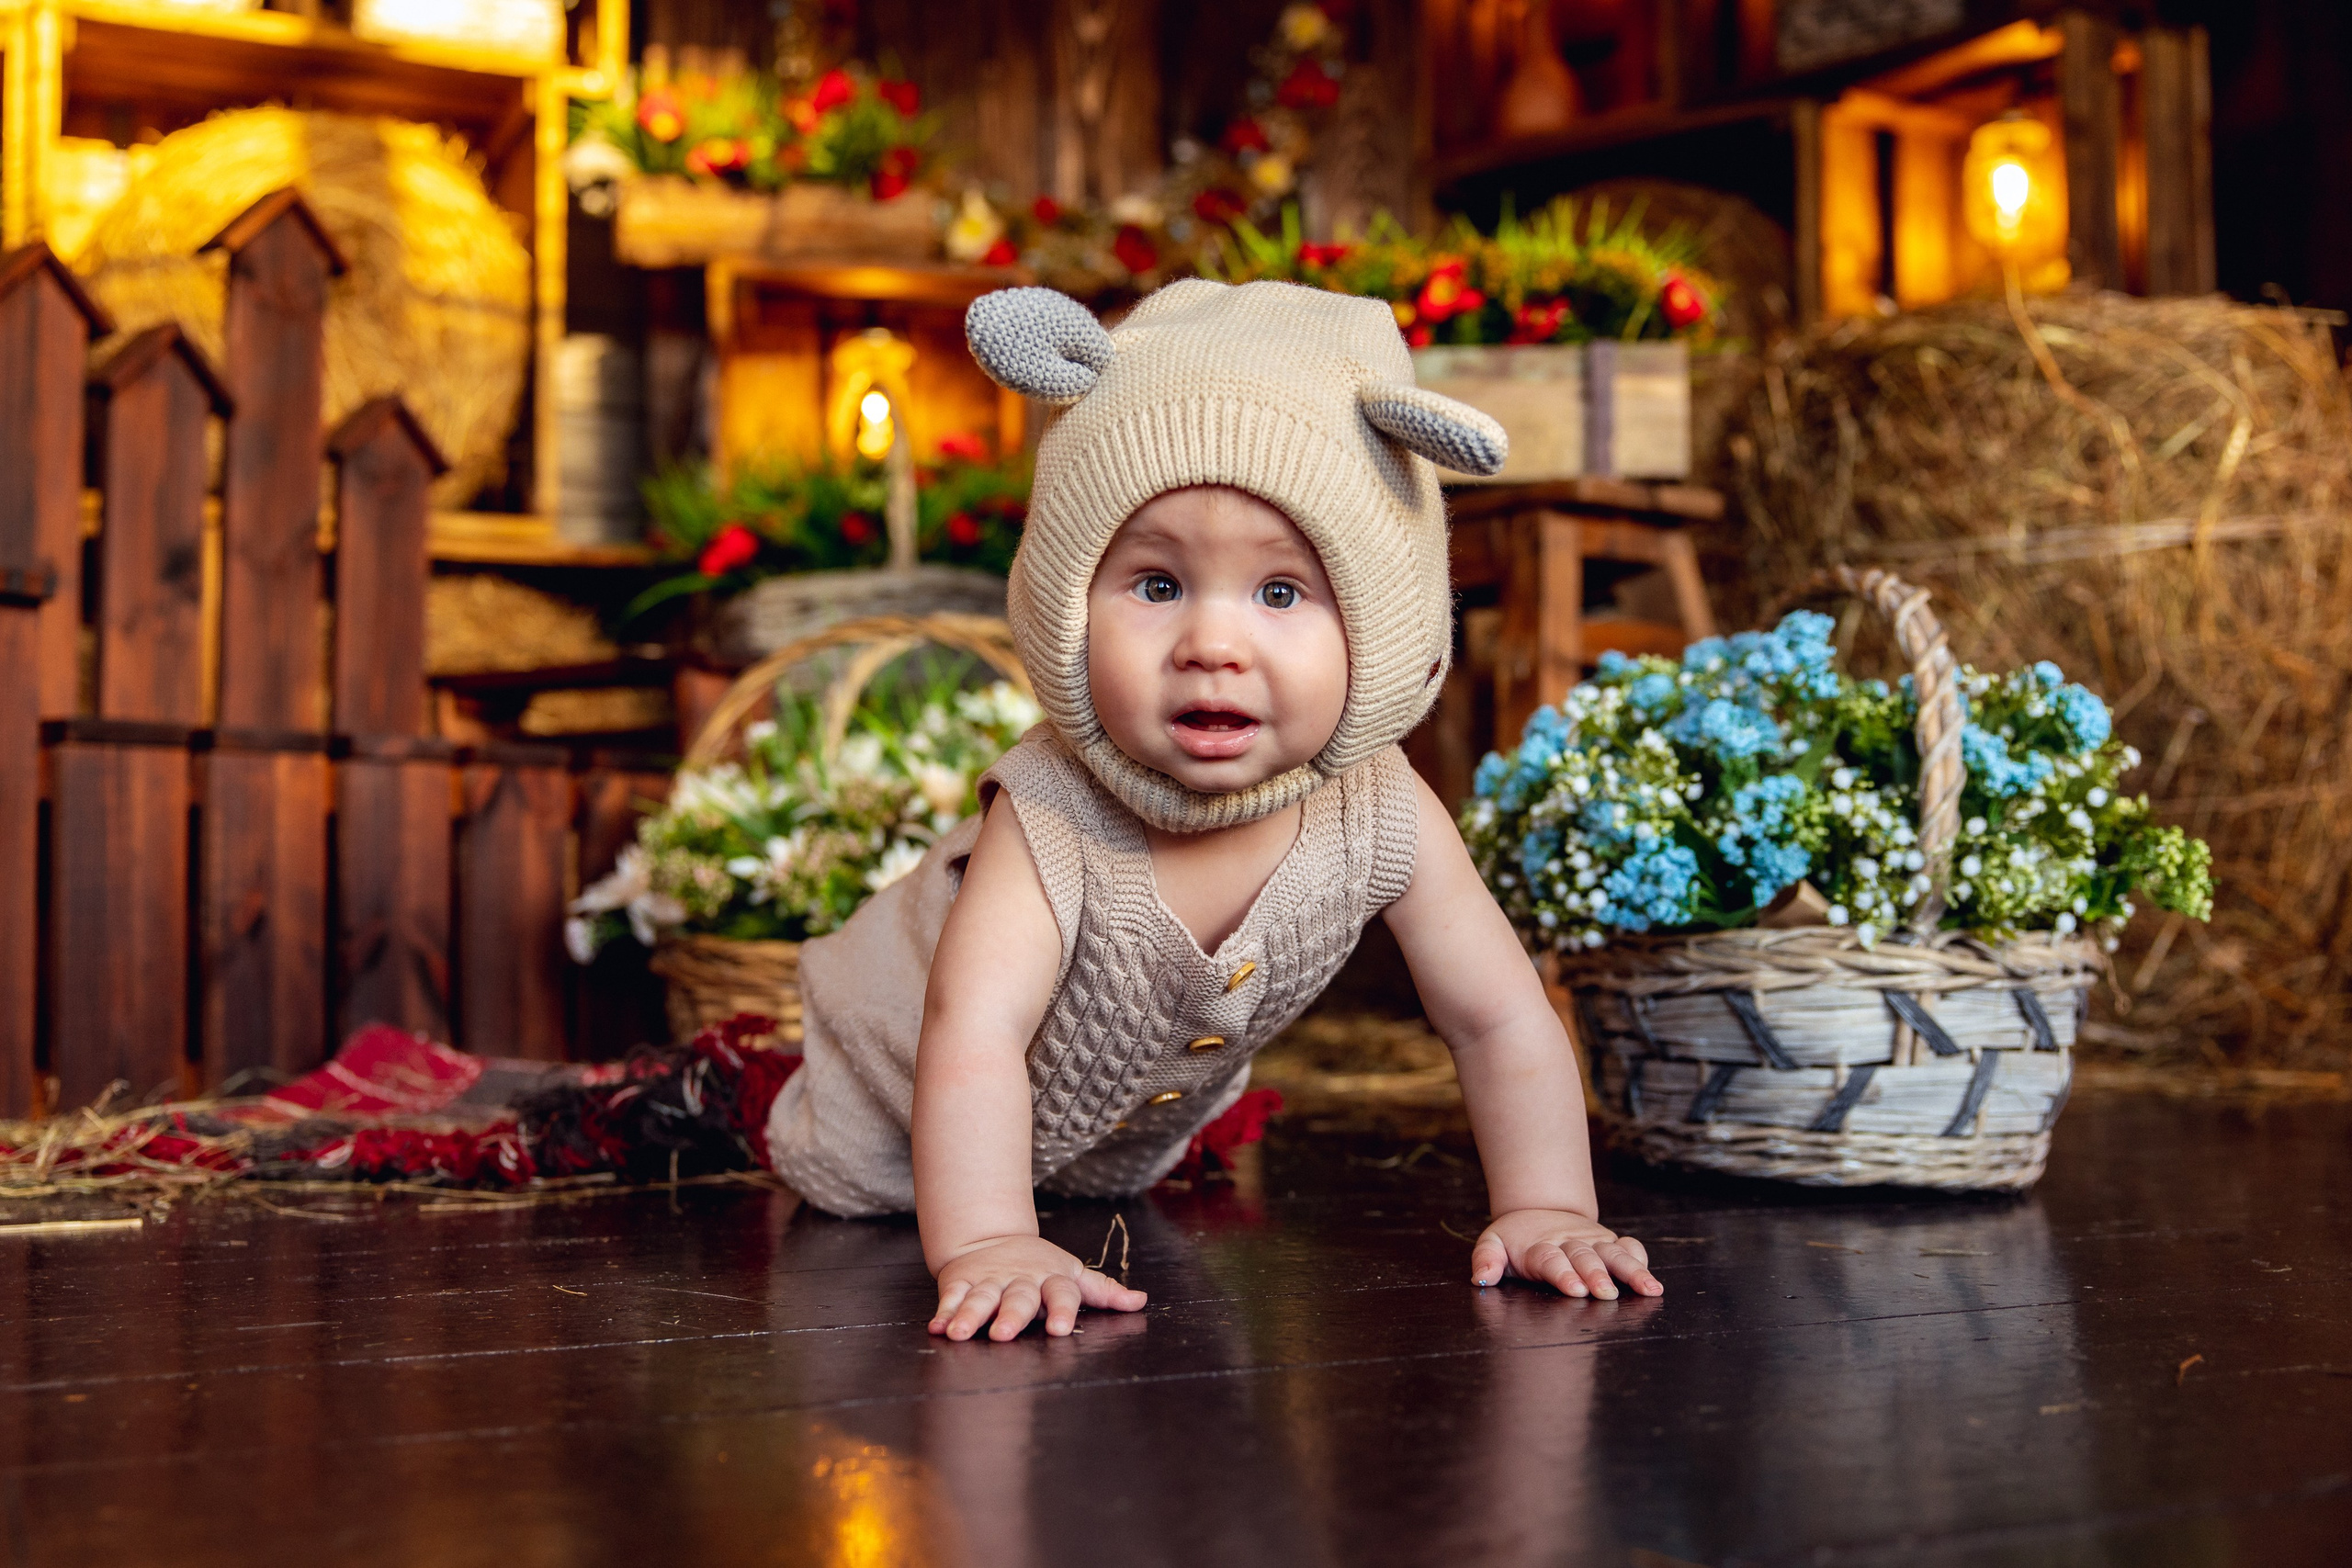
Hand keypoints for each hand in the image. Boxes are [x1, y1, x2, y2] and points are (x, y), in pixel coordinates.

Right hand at [930, 1234, 1147, 1340]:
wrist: (991, 1238)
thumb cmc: (1039, 1267)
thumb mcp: (1072, 1274)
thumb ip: (1103, 1291)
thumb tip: (1140, 1301)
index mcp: (1052, 1279)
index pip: (1062, 1294)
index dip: (1061, 1311)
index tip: (1059, 1330)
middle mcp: (1020, 1280)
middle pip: (1018, 1298)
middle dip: (1011, 1316)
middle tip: (1004, 1334)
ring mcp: (989, 1280)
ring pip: (980, 1298)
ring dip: (970, 1316)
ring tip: (960, 1334)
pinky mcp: (961, 1280)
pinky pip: (951, 1296)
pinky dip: (944, 1311)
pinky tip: (938, 1327)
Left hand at [1470, 1209, 1662, 1299]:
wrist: (1539, 1209)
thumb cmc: (1515, 1239)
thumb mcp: (1493, 1243)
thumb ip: (1486, 1260)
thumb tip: (1481, 1278)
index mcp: (1540, 1247)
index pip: (1551, 1260)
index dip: (1563, 1274)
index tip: (1576, 1289)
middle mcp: (1570, 1243)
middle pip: (1586, 1258)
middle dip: (1597, 1275)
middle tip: (1607, 1294)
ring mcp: (1592, 1242)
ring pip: (1614, 1254)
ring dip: (1631, 1271)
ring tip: (1650, 1289)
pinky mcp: (1608, 1242)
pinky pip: (1628, 1247)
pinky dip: (1640, 1258)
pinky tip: (1652, 1279)